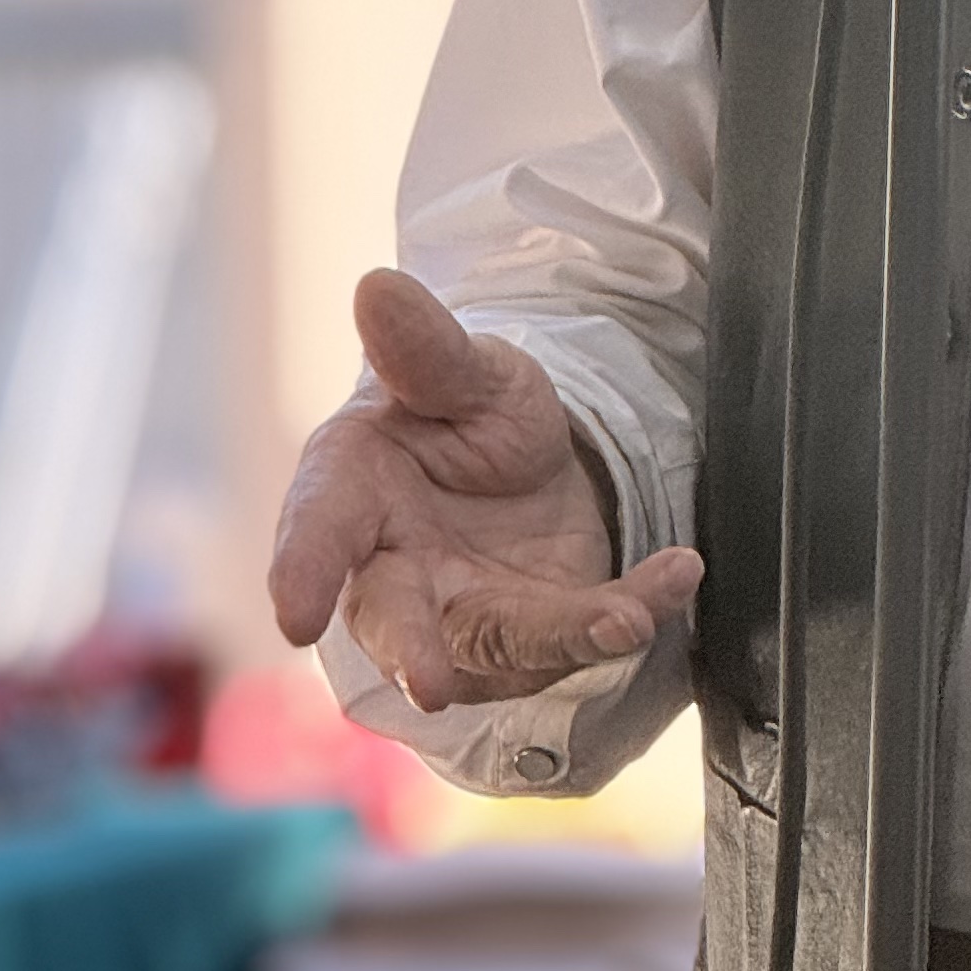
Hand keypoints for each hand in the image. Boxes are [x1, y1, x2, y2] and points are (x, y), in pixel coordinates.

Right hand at [268, 268, 702, 711]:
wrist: (535, 456)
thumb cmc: (465, 411)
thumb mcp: (463, 369)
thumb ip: (424, 346)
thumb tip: (377, 286)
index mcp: (350, 491)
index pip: (317, 531)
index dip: (301, 572)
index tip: (293, 616)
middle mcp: (395, 569)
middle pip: (392, 618)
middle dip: (411, 651)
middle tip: (430, 685)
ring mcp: (459, 615)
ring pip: (497, 640)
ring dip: (560, 635)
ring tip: (624, 620)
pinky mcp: (529, 635)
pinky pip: (577, 630)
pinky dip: (632, 607)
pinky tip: (677, 573)